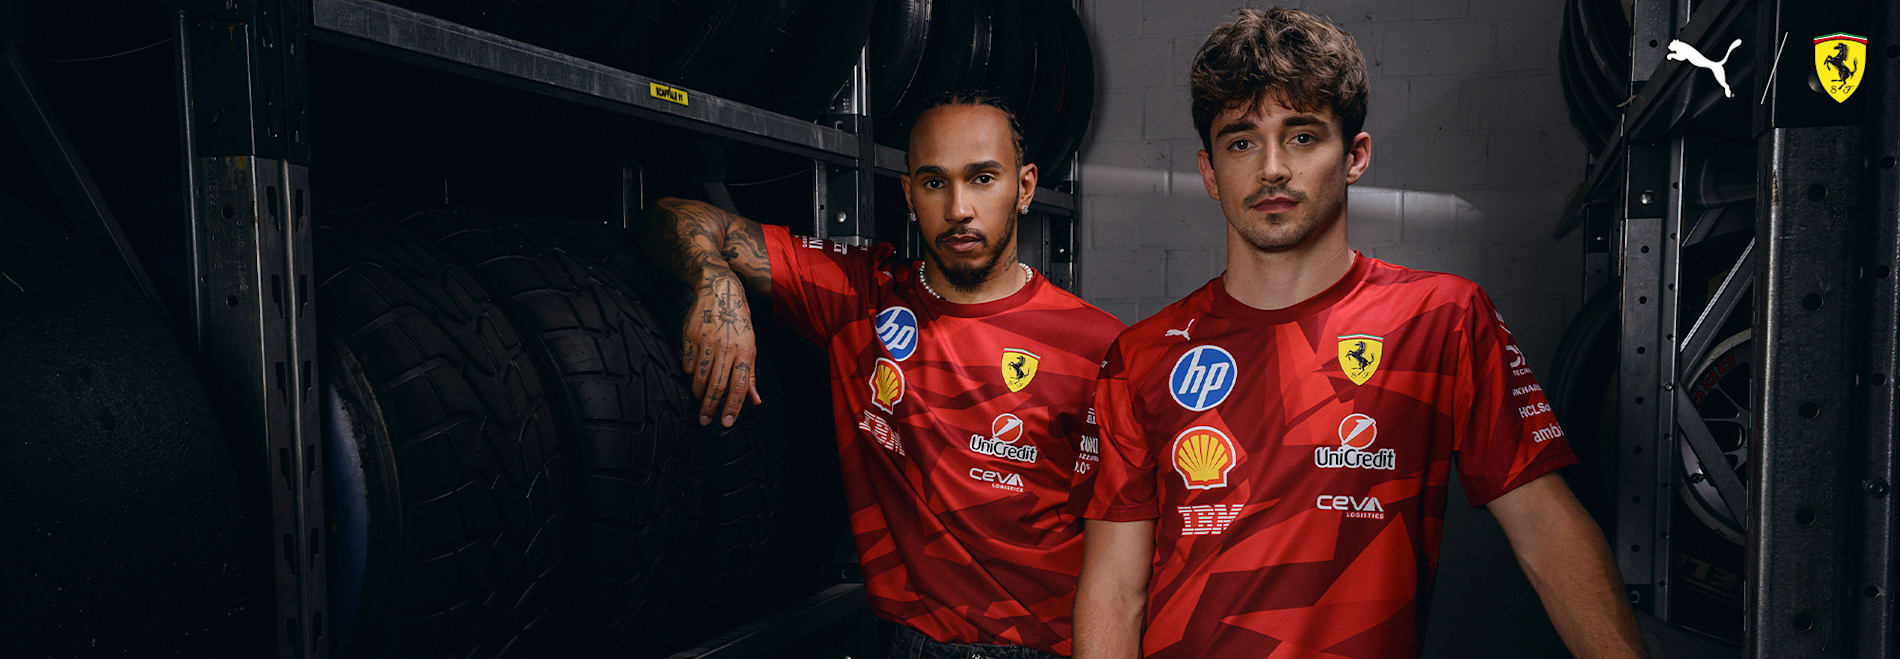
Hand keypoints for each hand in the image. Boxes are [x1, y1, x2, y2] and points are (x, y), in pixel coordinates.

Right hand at [682, 268, 762, 426]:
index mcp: (744, 350)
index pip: (739, 385)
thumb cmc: (738, 320)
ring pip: (700, 377)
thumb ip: (750, 375)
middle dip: (711, 408)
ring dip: (699, 394)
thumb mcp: (751, 344)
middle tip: (706, 421)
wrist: (719, 290)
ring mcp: (706, 341)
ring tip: (701, 401)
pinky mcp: (690, 336)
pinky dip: (691, 374)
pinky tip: (695, 376)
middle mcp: (725, 347)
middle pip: (717, 385)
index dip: (733, 407)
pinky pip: (688, 364)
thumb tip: (755, 401)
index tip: (726, 422)